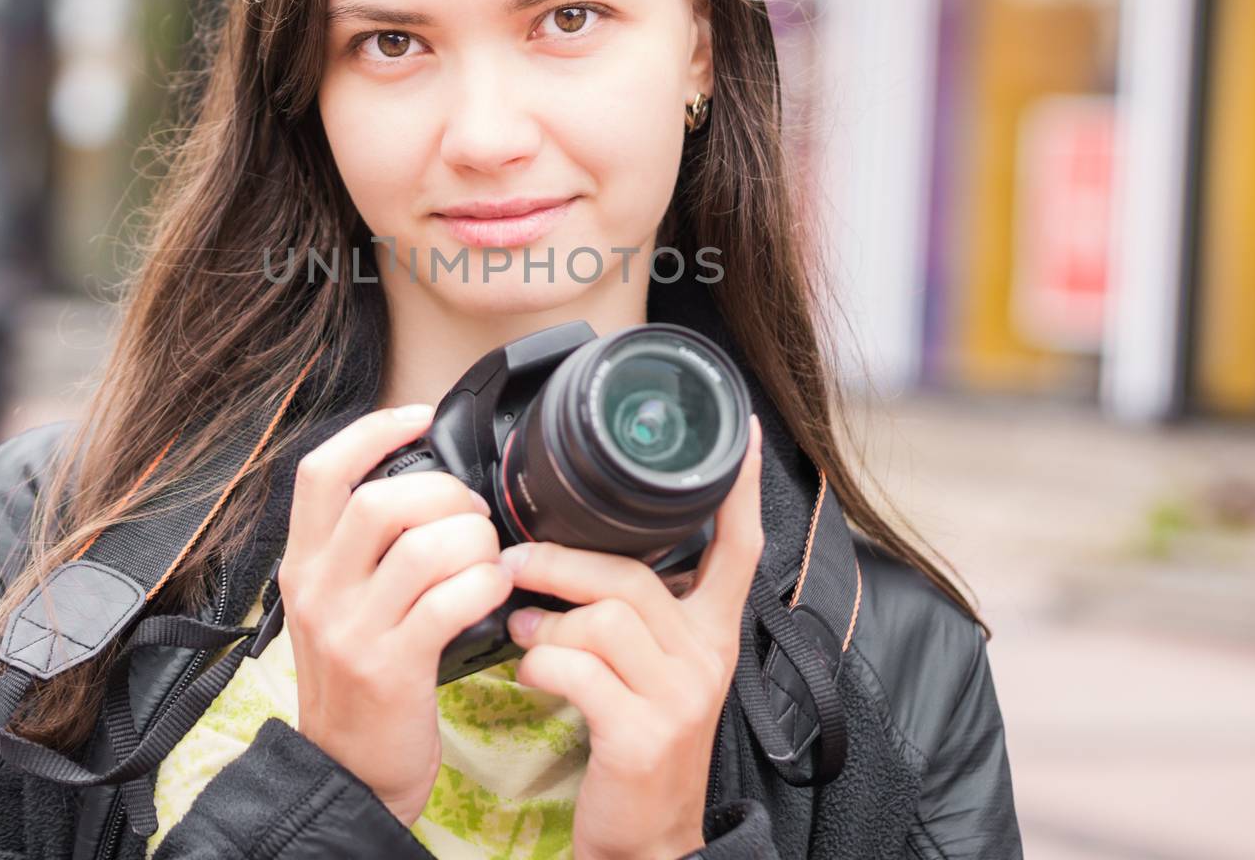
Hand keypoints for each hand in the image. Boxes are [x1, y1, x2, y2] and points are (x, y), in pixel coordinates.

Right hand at [277, 404, 513, 825]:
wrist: (347, 775)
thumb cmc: (359, 683)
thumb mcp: (338, 606)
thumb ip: (363, 551)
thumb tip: (424, 487)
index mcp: (303, 565)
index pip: (321, 472)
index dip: (372, 431)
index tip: (418, 417)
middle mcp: (319, 590)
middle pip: (380, 501)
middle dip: (445, 493)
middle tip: (473, 514)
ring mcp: (351, 630)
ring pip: (423, 547)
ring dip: (473, 541)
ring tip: (488, 557)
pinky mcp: (390, 668)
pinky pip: (449, 602)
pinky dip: (484, 585)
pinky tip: (492, 591)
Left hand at [499, 412, 765, 859]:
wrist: (645, 838)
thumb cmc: (634, 741)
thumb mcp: (648, 669)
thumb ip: (628, 613)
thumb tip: (564, 555)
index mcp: (714, 632)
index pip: (739, 547)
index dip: (741, 490)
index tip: (741, 435)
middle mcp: (708, 656)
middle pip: (633, 576)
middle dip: (563, 561)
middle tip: (513, 561)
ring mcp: (681, 696)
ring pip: (602, 619)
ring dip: (546, 618)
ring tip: (523, 627)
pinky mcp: (644, 733)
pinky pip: (578, 670)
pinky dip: (541, 665)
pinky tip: (532, 675)